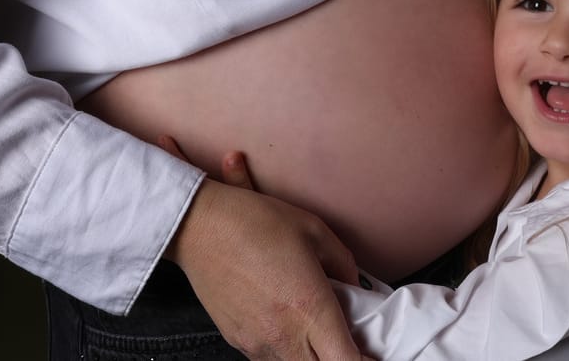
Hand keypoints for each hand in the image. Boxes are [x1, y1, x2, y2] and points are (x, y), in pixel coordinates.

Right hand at [157, 137, 368, 359]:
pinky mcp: (237, 341)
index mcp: (310, 308)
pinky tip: (286, 321)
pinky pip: (270, 357)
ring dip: (310, 354)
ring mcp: (257, 343)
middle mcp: (284, 334)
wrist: (198, 226)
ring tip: (314, 326)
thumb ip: (345, 264)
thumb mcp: (315, 230)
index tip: (371, 353)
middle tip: (346, 339)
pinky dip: (286, 348)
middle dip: (337, 358)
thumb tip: (356, 287)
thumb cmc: (256, 221)